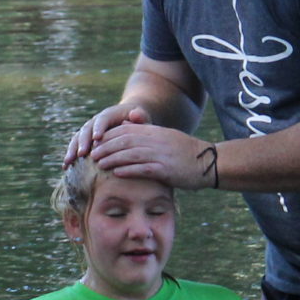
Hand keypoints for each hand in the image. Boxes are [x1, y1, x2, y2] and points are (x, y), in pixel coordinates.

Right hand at [65, 102, 151, 167]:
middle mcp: (95, 121)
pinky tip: (66, 167)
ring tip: (69, 162)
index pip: (102, 119)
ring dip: (72, 150)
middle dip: (83, 142)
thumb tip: (135, 114)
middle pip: (86, 129)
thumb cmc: (138, 122)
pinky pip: (76, 146)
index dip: (99, 128)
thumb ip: (140, 117)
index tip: (97, 139)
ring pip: (77, 138)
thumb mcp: (142, 118)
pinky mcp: (86, 140)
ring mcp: (89, 131)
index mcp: (109, 114)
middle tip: (82, 154)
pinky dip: (70, 155)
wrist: (130, 120)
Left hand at [89, 118, 219, 188]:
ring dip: (112, 158)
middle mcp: (156, 141)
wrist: (208, 162)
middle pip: (125, 141)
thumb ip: (147, 132)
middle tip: (92, 154)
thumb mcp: (166, 137)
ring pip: (131, 154)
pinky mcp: (165, 170)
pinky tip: (116, 173)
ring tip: (99, 163)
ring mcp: (161, 155)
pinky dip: (128, 170)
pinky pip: (143, 169)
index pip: (126, 130)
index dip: (109, 135)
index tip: (97, 142)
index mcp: (155, 132)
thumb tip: (128, 125)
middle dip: (106, 147)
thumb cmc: (185, 152)